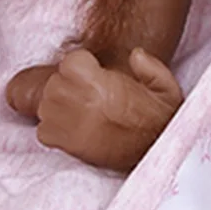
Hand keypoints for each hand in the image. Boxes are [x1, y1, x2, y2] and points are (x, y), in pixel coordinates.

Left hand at [8, 47, 183, 172]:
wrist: (152, 154)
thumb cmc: (159, 121)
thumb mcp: (166, 88)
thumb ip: (150, 67)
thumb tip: (135, 55)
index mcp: (96, 81)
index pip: (70, 61)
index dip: (84, 66)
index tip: (97, 74)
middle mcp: (74, 99)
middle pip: (55, 81)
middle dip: (70, 84)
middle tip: (93, 94)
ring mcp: (64, 122)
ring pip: (47, 104)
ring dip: (61, 105)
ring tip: (86, 112)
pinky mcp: (60, 143)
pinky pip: (44, 129)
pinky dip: (56, 128)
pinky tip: (78, 128)